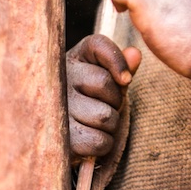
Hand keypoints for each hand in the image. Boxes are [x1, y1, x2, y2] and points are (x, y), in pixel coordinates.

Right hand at [66, 34, 140, 158]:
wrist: (67, 136)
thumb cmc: (93, 100)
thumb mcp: (108, 79)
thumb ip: (122, 66)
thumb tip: (135, 54)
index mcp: (75, 58)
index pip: (98, 45)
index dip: (117, 61)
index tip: (125, 79)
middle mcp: (59, 79)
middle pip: (103, 83)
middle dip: (115, 100)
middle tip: (105, 105)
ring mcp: (56, 109)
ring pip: (104, 116)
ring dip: (110, 125)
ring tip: (96, 121)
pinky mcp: (60, 138)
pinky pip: (98, 141)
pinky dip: (104, 144)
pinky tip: (91, 137)